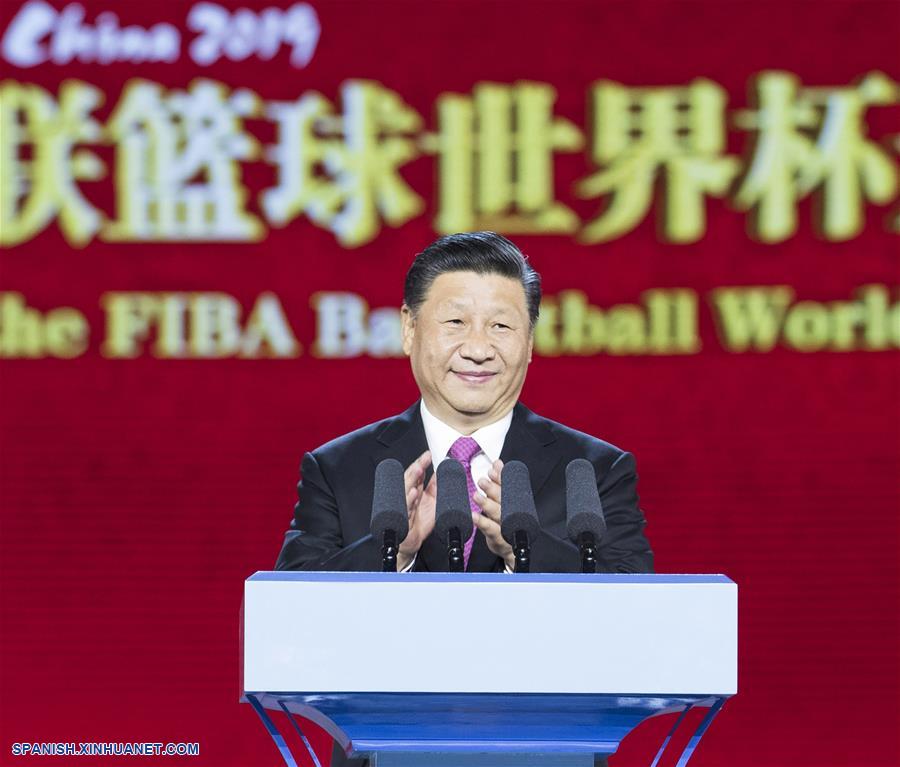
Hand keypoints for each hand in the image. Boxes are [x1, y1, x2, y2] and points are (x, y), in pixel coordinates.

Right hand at [397, 450, 435, 570]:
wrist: (411, 542)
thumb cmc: (419, 522)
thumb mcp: (432, 502)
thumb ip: (436, 488)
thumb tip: (442, 473)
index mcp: (415, 492)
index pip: (416, 475)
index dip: (421, 464)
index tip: (428, 455)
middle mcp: (408, 497)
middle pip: (409, 479)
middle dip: (415, 468)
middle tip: (423, 460)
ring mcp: (403, 507)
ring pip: (405, 490)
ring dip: (411, 480)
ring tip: (418, 470)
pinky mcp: (402, 518)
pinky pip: (404, 508)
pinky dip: (409, 500)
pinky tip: (413, 493)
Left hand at [473, 459, 515, 570]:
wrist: (511, 548)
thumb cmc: (505, 521)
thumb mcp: (502, 500)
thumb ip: (500, 481)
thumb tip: (498, 463)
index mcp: (513, 501)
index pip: (509, 486)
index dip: (501, 477)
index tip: (493, 469)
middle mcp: (511, 513)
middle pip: (504, 499)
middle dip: (493, 489)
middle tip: (482, 480)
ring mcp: (507, 526)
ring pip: (499, 514)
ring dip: (487, 504)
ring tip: (476, 496)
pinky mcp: (500, 539)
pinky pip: (491, 530)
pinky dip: (483, 523)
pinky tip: (474, 516)